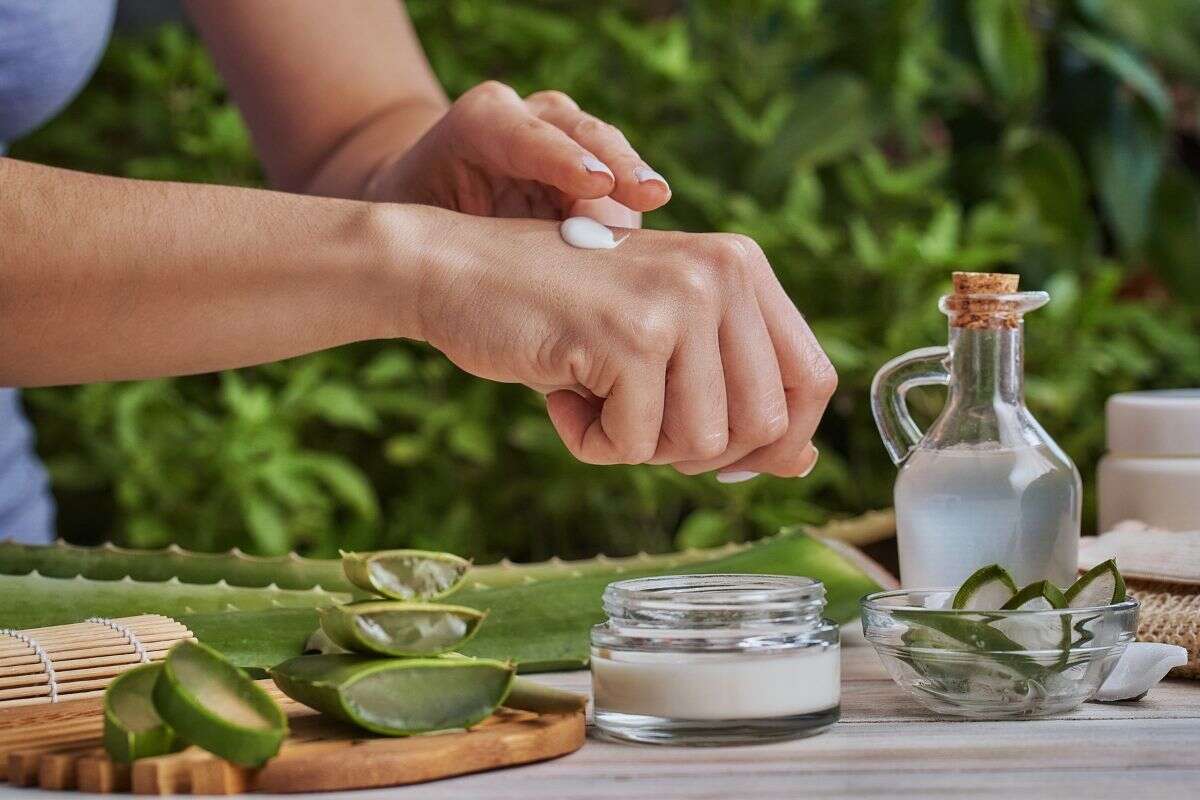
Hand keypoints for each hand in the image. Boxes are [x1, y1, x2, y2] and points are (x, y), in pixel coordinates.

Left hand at [366, 82, 668, 227]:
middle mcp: (532, 119)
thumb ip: (449, 237)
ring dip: (634, 184)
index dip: (562, 158)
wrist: (434, 199)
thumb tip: (491, 277)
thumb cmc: (420, 216)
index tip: (596, 185)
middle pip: (581, 133)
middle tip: (646, 195)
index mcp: (481, 123)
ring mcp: (568, 140)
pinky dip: (633, 213)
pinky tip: (652, 241)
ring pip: (610, 153)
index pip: (524, 134)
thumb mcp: (416, 222)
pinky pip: (621, 188)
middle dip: (615, 164)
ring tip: (655, 209)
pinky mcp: (593, 172)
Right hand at [409, 211, 834, 478]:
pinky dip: (591, 442)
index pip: (812, 379)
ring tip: (593, 392)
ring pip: (701, 445)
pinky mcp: (630, 337)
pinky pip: (635, 445)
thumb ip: (733, 391)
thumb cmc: (559, 314)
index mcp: (741, 266)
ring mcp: (679, 301)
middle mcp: (722, 272)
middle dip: (694, 449)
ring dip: (637, 443)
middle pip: (763, 427)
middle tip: (634, 416)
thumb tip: (801, 464)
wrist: (458, 272)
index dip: (778, 439)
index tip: (723, 456)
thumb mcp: (661, 343)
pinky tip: (563, 392)